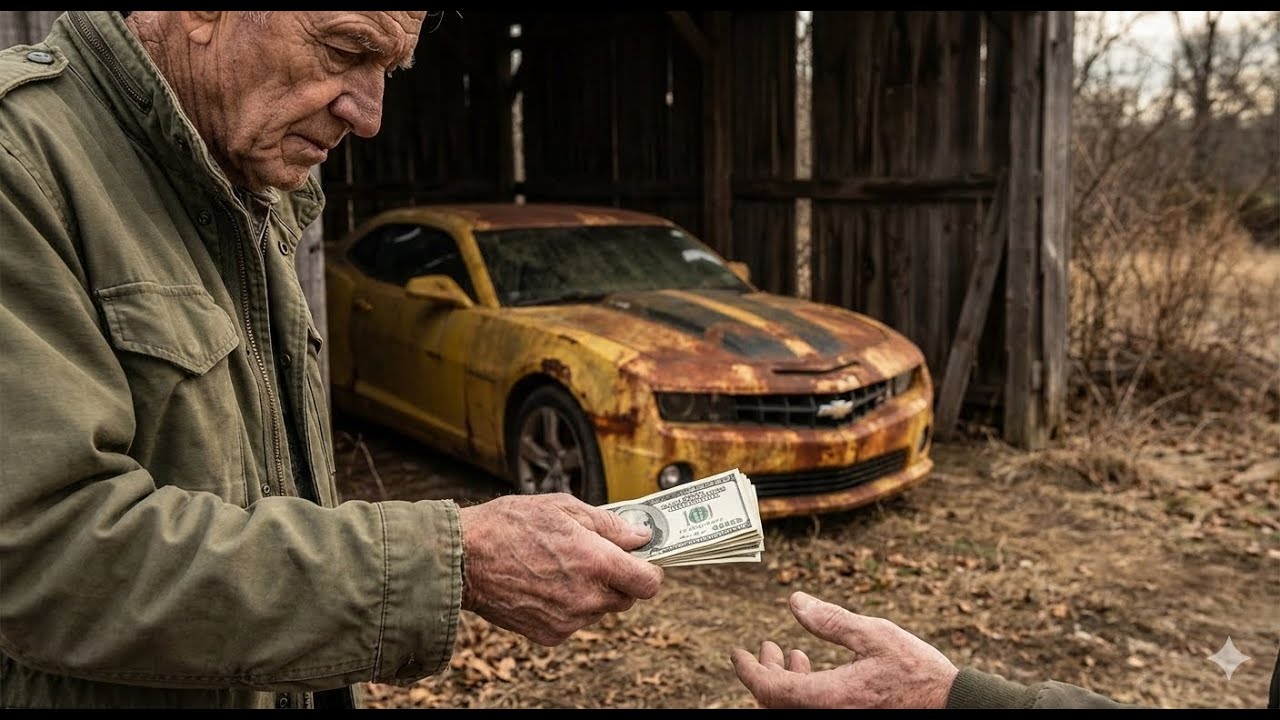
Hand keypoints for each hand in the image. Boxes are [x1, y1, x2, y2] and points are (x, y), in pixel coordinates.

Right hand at [457, 493, 663, 645]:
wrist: (463, 559)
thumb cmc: (509, 526)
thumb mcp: (563, 507)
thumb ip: (609, 525)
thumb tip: (639, 536)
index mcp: (596, 563)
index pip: (649, 582)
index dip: (649, 569)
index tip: (641, 559)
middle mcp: (587, 597)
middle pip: (626, 598)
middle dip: (618, 578)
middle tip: (593, 556)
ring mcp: (568, 620)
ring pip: (599, 609)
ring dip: (591, 592)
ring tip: (559, 566)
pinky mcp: (550, 634)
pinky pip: (574, 621)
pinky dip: (568, 606)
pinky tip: (545, 584)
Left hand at [731, 591, 958, 707]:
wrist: (951, 706)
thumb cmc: (918, 672)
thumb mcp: (874, 635)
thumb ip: (831, 621)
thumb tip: (795, 602)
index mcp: (828, 698)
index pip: (768, 690)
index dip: (748, 670)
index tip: (737, 653)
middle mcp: (826, 716)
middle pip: (776, 703)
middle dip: (766, 673)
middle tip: (768, 647)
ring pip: (793, 709)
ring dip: (785, 682)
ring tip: (793, 653)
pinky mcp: (848, 719)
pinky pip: (812, 711)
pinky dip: (804, 692)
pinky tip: (814, 668)